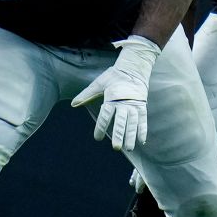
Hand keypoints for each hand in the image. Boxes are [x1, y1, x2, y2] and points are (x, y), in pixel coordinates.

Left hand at [71, 36, 161, 151]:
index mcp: (112, 97)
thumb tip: (73, 104)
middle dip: (119, 135)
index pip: (106, 115)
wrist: (133, 68)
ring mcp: (135, 105)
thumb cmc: (113, 76)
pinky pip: (143, 120)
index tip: (98, 138)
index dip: (101, 127)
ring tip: (129, 148)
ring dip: (131, 136)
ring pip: (133, 123)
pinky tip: (141, 141)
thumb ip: (86, 95)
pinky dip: (143, 130)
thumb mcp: (98, 84)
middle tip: (116, 148)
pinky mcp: (142, 106)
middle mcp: (124, 103)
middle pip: (121, 122)